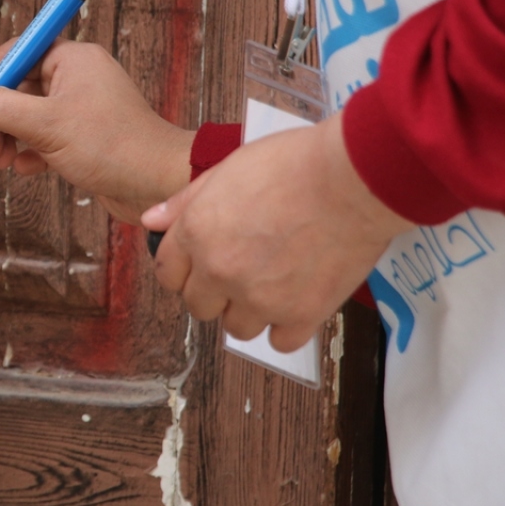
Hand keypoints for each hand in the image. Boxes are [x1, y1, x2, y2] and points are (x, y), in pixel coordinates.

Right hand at [0, 39, 194, 222]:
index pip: (15, 54)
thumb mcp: (45, 124)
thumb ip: (2, 108)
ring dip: (6, 138)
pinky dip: (29, 152)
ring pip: (28, 116)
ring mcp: (80, 108)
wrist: (157, 182)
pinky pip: (44, 138)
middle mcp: (76, 78)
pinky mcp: (84, 137)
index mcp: (71, 59)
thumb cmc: (111, 145)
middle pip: (18, 88)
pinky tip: (23, 169)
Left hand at [141, 112, 412, 351]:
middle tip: (241, 271)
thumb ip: (185, 201)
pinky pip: (280, 342)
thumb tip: (150, 221)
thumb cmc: (293, 163)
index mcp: (197, 233)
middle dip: (214, 292)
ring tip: (272, 284)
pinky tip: (296, 302)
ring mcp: (259, 297)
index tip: (199, 266)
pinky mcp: (300, 315)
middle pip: (198, 306)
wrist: (353, 178)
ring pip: (236, 328)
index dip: (182, 269)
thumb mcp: (227, 168)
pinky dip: (286, 327)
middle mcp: (219, 271)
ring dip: (249, 311)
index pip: (167, 273)